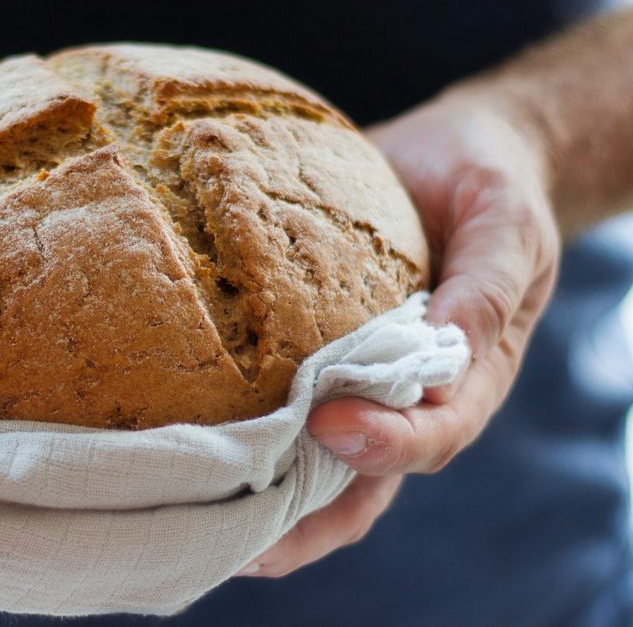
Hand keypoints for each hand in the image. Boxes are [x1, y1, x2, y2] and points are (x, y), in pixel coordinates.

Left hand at [238, 91, 559, 577]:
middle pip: (363, 480)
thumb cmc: (489, 187)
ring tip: (195, 517)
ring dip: (262, 499)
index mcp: (470, 374)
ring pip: (312, 462)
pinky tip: (188, 446)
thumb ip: (486, 285)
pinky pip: (277, 401)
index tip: (329, 423)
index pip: (433, 432)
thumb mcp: (507, 225)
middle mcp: (407, 394)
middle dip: (305, 520)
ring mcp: (356, 380)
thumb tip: (448, 344)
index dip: (387, 442)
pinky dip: (241, 431)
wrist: (451, 156)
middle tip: (241, 540)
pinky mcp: (311, 350)